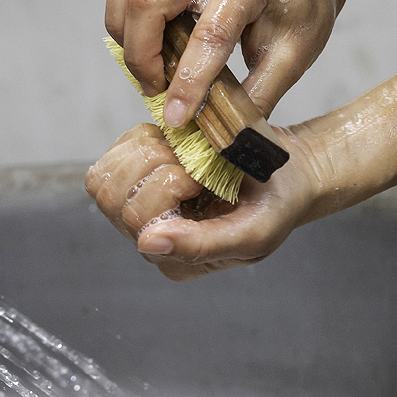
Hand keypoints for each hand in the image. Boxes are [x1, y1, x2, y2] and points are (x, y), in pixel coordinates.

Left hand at [85, 123, 318, 281]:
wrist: (290, 172)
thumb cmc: (276, 205)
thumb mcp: (252, 232)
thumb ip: (200, 245)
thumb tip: (147, 243)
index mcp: (174, 258)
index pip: (137, 220)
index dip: (167, 186)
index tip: (202, 177)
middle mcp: (150, 236)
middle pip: (113, 197)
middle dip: (155, 166)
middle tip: (194, 162)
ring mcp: (141, 205)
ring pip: (106, 176)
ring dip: (147, 151)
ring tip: (184, 152)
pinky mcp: (139, 174)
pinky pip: (115, 153)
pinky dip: (143, 138)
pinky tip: (174, 144)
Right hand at [102, 0, 337, 128]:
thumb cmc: (299, 13)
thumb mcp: (293, 58)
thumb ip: (259, 97)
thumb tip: (227, 138)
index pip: (207, 36)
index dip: (187, 83)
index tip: (176, 119)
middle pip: (146, 1)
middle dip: (141, 56)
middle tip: (158, 90)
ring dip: (123, 29)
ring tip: (146, 62)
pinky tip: (132, 17)